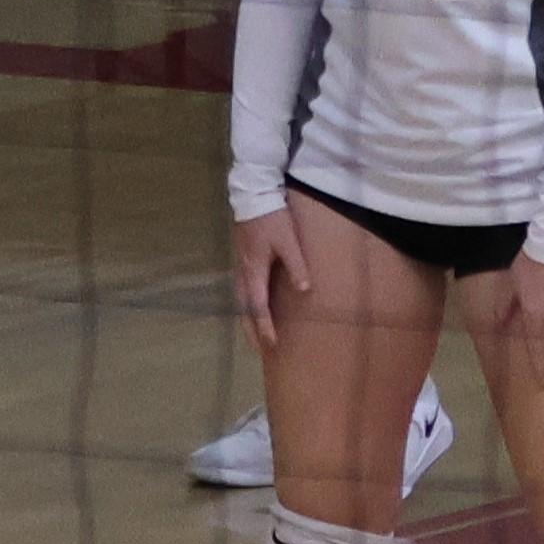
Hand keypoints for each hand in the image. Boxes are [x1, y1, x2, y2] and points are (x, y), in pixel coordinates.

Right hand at [232, 206, 310, 350]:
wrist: (253, 194)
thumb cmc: (272, 218)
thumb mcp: (288, 241)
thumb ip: (295, 265)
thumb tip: (304, 290)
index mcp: (254, 270)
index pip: (257, 306)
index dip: (264, 326)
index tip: (271, 344)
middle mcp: (243, 271)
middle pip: (243, 308)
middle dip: (251, 329)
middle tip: (259, 349)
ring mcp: (239, 264)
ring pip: (240, 299)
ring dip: (247, 318)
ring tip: (255, 332)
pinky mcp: (241, 257)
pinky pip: (241, 289)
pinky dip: (246, 304)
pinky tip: (253, 305)